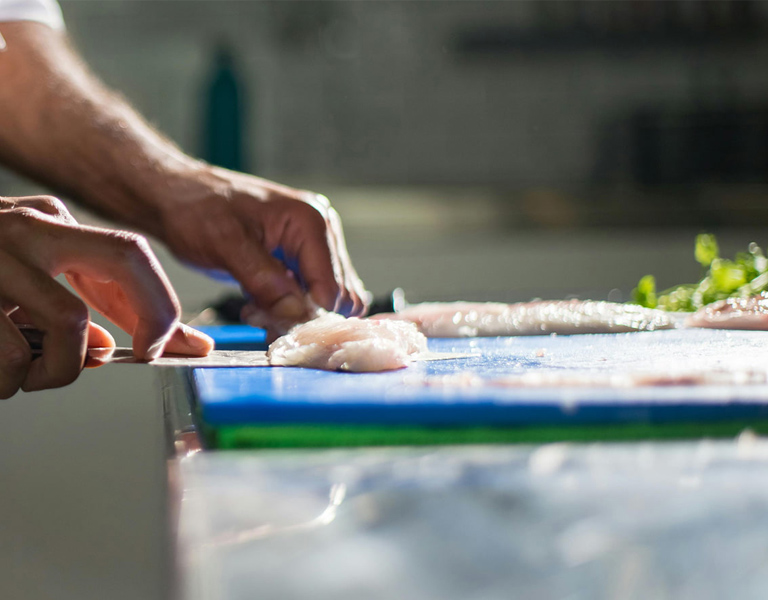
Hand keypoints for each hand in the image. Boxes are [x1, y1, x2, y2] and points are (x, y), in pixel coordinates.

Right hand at [0, 195, 212, 396]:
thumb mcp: (27, 282)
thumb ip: (82, 305)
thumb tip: (141, 347)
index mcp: (50, 224)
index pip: (133, 256)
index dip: (163, 306)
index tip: (176, 345)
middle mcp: (28, 228)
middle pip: (127, 257)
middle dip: (155, 314)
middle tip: (146, 354)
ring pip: (71, 320)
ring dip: (57, 369)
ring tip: (25, 377)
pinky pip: (12, 354)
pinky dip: (9, 380)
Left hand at [156, 165, 369, 334]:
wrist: (177, 198)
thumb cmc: (196, 210)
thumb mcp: (225, 244)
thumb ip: (264, 279)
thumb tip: (298, 313)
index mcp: (311, 222)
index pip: (333, 287)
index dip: (307, 314)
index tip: (269, 324)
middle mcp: (322, 233)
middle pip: (338, 298)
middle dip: (300, 315)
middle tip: (256, 314)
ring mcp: (313, 247)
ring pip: (326, 302)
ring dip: (292, 315)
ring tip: (254, 308)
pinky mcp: (300, 260)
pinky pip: (310, 297)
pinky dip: (287, 309)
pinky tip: (257, 304)